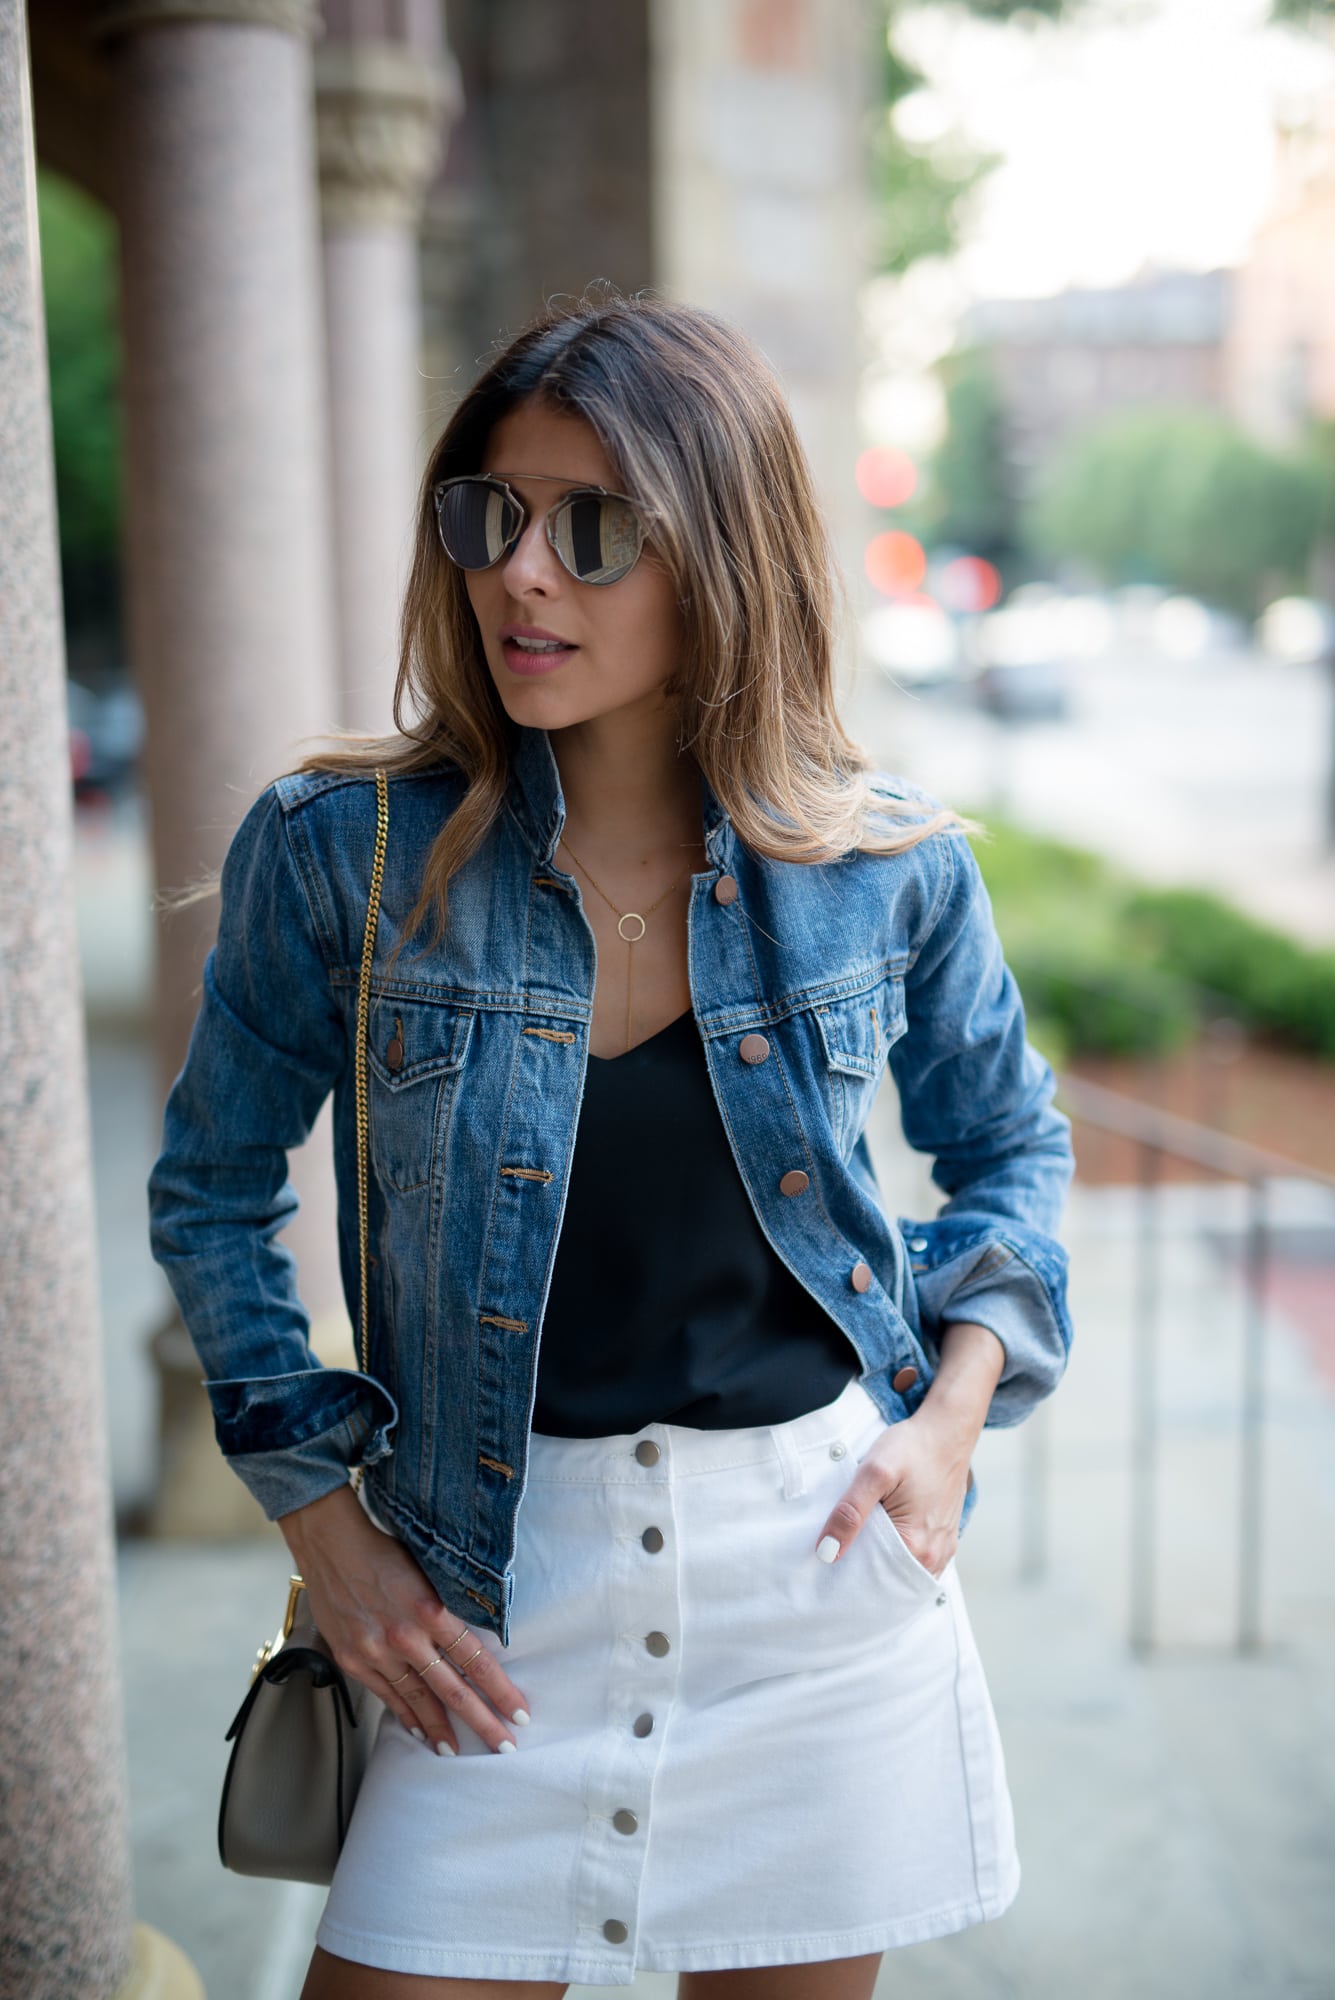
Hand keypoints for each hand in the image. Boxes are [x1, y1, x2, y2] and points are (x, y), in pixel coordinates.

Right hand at [277, 1485, 529, 1755]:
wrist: (330, 1544)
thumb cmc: (384, 1551)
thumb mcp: (428, 1571)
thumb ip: (450, 1607)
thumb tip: (480, 1637)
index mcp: (431, 1610)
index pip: (476, 1660)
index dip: (500, 1690)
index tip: (519, 1712)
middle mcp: (405, 1637)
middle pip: (452, 1690)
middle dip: (482, 1722)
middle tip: (505, 1747)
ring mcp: (376, 1652)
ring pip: (418, 1700)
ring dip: (440, 1729)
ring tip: (458, 1752)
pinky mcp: (353, 1659)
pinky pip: (386, 1695)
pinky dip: (404, 1715)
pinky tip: (418, 1732)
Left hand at [814, 1404, 971, 1577]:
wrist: (947, 1430)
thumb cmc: (913, 1448)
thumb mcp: (873, 1472)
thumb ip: (850, 1512)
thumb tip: (827, 1551)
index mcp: (916, 1547)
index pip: (871, 1580)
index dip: (846, 1574)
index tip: (825, 1562)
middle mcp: (934, 1556)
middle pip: (888, 1579)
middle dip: (861, 1572)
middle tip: (836, 1551)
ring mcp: (943, 1549)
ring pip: (902, 1571)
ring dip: (880, 1564)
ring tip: (857, 1545)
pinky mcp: (945, 1539)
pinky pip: (916, 1560)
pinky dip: (896, 1555)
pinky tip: (881, 1538)